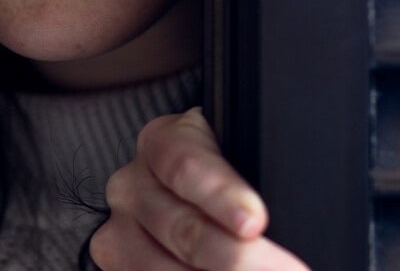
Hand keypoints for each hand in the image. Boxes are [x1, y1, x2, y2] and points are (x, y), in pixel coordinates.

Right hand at [92, 107, 308, 269]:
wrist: (181, 192)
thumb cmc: (225, 171)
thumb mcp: (235, 155)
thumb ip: (254, 171)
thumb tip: (283, 209)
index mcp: (163, 141)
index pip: (187, 166)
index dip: (222, 195)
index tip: (255, 221)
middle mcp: (133, 183)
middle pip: (181, 226)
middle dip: (237, 257)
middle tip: (283, 270)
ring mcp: (120, 228)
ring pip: (160, 267)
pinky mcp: (116, 262)